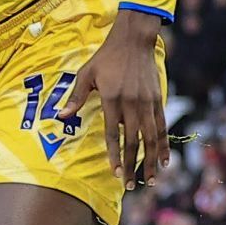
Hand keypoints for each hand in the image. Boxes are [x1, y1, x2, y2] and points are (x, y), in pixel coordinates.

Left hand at [66, 8, 169, 187]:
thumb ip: (76, 97)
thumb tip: (60, 116)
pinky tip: (164, 160)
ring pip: (151, 138)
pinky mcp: (157, 100)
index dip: (114, 155)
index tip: (116, 173)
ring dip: (151, 161)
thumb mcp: (86, 73)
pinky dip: (163, 145)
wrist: (134, 39)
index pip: (113, 134)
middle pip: (133, 141)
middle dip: (133, 166)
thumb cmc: (107, 57)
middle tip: (131, 185)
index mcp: (112, 100)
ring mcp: (147, 103)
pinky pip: (162, 127)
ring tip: (150, 180)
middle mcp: (132, 104)